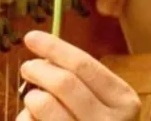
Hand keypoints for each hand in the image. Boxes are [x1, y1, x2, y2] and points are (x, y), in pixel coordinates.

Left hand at [17, 31, 140, 119]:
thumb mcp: (100, 100)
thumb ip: (78, 77)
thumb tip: (42, 52)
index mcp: (124, 101)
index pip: (83, 64)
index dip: (53, 47)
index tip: (30, 37)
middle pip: (63, 82)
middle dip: (37, 69)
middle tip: (27, 67)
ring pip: (43, 104)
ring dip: (31, 97)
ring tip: (34, 101)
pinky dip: (26, 119)